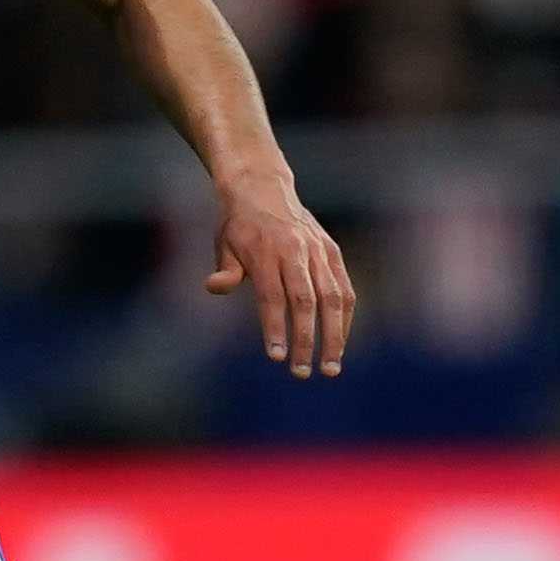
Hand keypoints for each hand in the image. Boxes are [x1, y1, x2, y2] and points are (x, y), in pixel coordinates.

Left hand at [205, 169, 354, 378]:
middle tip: (302, 373)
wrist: (264, 187)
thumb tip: (214, 286)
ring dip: (334, 335)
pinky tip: (340, 342)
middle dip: (306, 340)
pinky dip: (345, 318)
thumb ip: (225, 269)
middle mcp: (296, 251)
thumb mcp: (223, 243)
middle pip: (305, 301)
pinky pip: (344, 289)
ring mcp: (318, 251)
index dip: (275, 328)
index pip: (273, 296)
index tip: (276, 357)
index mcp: (266, 251)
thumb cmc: (239, 225)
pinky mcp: (332, 252)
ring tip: (330, 368)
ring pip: (333, 298)